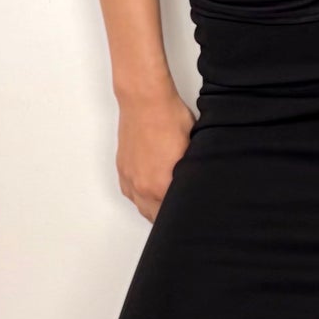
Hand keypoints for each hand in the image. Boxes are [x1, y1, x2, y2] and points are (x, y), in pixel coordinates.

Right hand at [116, 83, 195, 221]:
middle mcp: (141, 186)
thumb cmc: (169, 119)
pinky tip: (150, 192)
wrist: (145, 101)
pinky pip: (130, 194)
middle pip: (155, 217)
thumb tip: (196, 185)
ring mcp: (129, 178)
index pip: (173, 214)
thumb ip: (191, 174)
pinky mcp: (122, 169)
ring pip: (141, 207)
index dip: (184, 214)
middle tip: (182, 211)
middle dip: (168, 216)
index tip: (191, 213)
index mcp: (160, 186)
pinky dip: (140, 197)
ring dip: (153, 209)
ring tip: (166, 205)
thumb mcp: (192, 150)